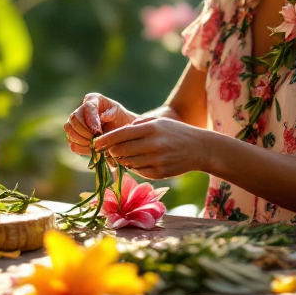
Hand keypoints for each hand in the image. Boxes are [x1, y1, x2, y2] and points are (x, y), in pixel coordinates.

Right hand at [64, 93, 137, 154]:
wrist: (120, 130)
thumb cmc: (120, 118)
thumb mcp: (119, 112)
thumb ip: (112, 112)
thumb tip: (102, 117)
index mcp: (92, 100)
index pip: (87, 107)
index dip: (91, 120)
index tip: (98, 131)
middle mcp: (80, 110)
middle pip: (73, 119)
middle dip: (84, 132)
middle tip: (96, 139)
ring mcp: (74, 124)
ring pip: (69, 131)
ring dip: (82, 140)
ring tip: (94, 144)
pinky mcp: (74, 137)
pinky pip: (73, 144)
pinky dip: (82, 148)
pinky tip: (92, 149)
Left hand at [92, 117, 209, 179]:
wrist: (200, 149)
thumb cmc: (176, 132)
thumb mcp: (159, 121)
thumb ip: (138, 125)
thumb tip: (117, 134)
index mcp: (151, 129)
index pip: (121, 135)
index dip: (105, 140)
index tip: (95, 144)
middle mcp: (153, 144)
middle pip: (121, 150)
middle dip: (112, 151)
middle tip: (112, 150)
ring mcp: (157, 160)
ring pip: (128, 163)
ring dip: (124, 160)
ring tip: (129, 155)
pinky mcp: (160, 173)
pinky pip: (139, 172)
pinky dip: (136, 168)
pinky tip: (142, 161)